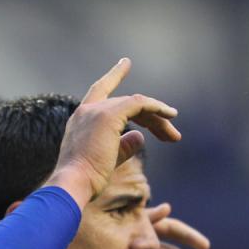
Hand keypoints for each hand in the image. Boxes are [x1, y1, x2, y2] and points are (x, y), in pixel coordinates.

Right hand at [48, 58, 180, 201]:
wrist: (73, 185)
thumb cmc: (86, 181)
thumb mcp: (108, 160)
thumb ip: (124, 146)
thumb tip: (140, 137)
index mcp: (81, 119)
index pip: (99, 91)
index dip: (114, 76)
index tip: (125, 63)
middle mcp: (87, 110)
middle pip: (126, 103)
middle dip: (151, 118)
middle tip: (172, 136)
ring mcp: (97, 111)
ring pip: (136, 104)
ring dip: (158, 119)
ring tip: (174, 137)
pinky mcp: (109, 115)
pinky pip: (140, 104)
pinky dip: (157, 108)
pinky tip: (171, 116)